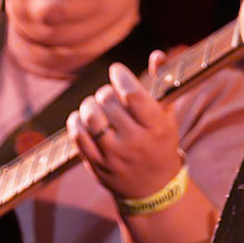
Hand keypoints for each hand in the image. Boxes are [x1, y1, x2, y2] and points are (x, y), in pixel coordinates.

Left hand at [69, 53, 187, 202]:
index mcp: (156, 127)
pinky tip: (81, 118)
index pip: (133, 94)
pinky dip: (75, 122)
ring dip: (89, 104)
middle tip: (108, 93)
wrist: (153, 188)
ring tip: (94, 104)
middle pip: (109, 102)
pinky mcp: (97, 165)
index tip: (117, 70)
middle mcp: (135, 142)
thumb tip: (157, 54)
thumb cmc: (160, 143)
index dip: (121, 76)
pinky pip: (78, 137)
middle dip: (106, 91)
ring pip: (90, 118)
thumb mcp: (167, 116)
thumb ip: (162, 84)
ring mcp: (114, 155)